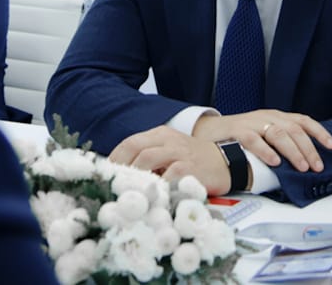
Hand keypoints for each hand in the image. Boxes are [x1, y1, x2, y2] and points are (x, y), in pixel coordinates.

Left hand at [108, 126, 230, 194]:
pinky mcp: (189, 168)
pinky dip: (156, 186)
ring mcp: (179, 153)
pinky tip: (150, 196)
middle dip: (120, 168)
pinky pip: (168, 176)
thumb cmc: (192, 161)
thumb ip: (149, 159)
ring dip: (134, 176)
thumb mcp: (169, 151)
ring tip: (128, 192)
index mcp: (160, 134)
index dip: (114, 159)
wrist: (225, 162)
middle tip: (113, 186)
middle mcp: (168, 140)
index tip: (106, 176)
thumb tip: (121, 177)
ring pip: (147, 158)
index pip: (129, 142)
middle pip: (135, 148)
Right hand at [192, 109, 331, 173]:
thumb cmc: (240, 137)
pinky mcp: (237, 131)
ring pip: (278, 133)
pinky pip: (254, 139)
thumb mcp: (264, 134)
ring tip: (301, 167)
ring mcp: (252, 122)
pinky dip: (266, 150)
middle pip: (294, 129)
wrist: (209, 132)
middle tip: (317, 166)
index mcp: (277, 117)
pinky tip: (275, 162)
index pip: (303, 120)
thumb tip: (306, 160)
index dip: (319, 132)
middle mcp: (267, 116)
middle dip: (308, 148)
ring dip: (293, 151)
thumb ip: (282, 141)